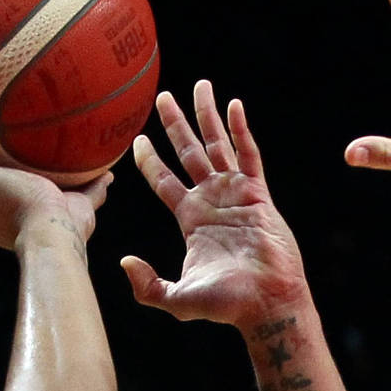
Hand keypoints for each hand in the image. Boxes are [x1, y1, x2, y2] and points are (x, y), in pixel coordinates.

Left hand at [124, 82, 308, 324]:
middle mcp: (211, 201)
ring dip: (208, 115)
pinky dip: (241, 130)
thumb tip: (123, 261)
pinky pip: (249, 155)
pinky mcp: (258, 195)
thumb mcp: (176, 298)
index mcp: (191, 219)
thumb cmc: (227, 305)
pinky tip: (234, 106)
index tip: (136, 139)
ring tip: (199, 85)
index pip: (163, 181)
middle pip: (188, 152)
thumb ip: (147, 285)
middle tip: (162, 97)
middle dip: (175, 124)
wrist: (267, 303)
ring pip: (218, 145)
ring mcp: (236, 195)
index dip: (149, 160)